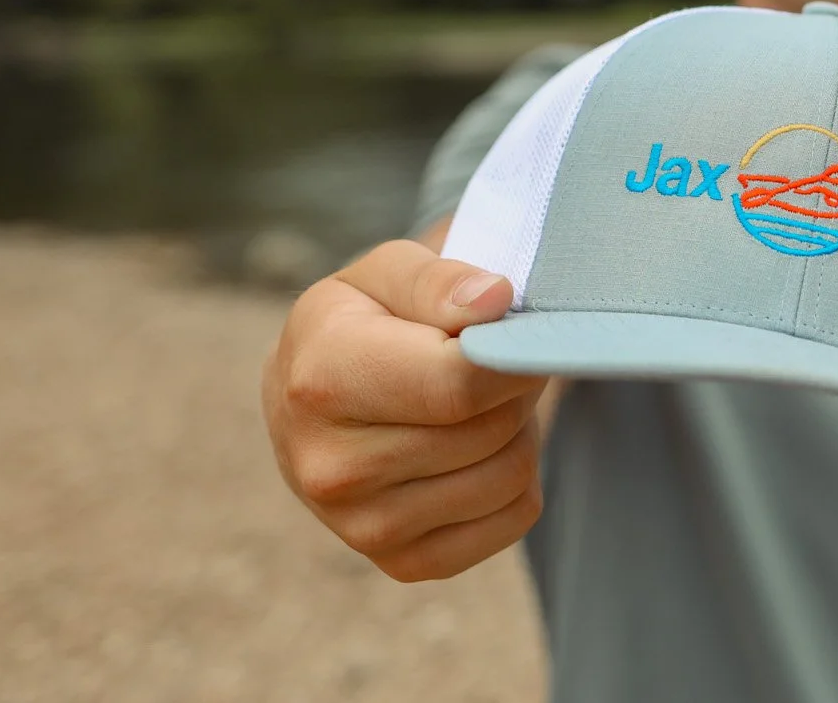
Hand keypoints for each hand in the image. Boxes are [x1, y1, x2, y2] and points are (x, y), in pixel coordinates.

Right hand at [261, 236, 545, 580]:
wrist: (311, 396)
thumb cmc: (362, 321)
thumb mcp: (387, 274)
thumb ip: (439, 281)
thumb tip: (494, 302)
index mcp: (322, 380)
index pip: (456, 385)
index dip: (512, 356)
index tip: (526, 334)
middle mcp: (330, 467)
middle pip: (491, 429)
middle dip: (513, 385)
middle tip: (493, 360)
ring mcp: (361, 527)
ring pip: (510, 475)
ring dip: (516, 430)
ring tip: (477, 402)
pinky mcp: (401, 563)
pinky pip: (514, 519)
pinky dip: (516, 480)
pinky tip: (473, 449)